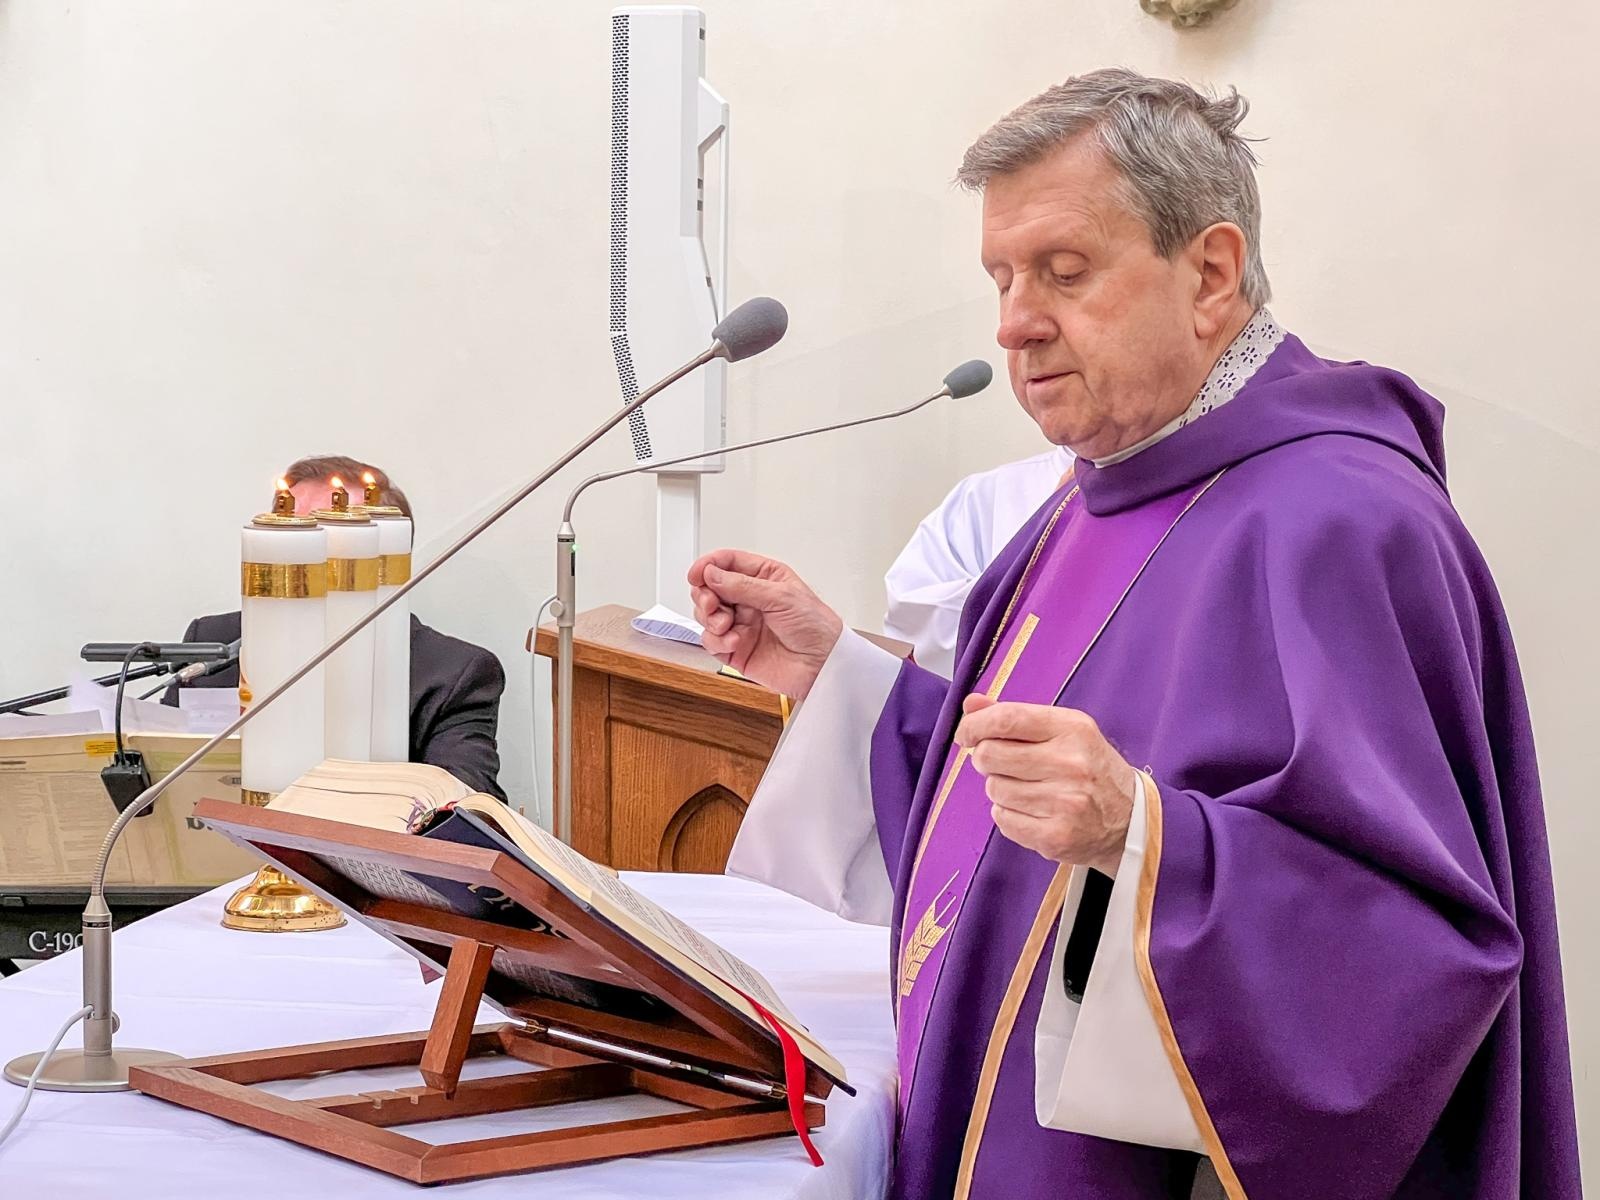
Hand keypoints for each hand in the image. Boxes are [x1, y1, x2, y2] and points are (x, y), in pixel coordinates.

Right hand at [687, 549, 843, 698]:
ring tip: (726, 625)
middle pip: (710, 588)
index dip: (708, 566)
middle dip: (705, 595)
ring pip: (706, 615)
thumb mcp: (781, 596)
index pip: (727, 563)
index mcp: (764, 578)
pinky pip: (712, 641)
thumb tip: (711, 573)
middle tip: (712, 604)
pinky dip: (716, 640)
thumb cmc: (816, 627)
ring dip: (710, 619)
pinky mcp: (736, 650)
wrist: (824, 666)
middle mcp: (750, 599)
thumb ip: (742, 585)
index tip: (696, 575)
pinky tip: (733, 641)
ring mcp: (742, 624)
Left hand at [954, 694, 1136, 875]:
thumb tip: (970, 703)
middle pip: (990, 755)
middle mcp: (1071, 764)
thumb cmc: (1089, 768)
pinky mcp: (1056, 837)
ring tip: (1027, 788)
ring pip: (994, 789)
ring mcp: (1065, 803)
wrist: (1130, 821)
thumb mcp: (1063, 731)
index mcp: (1073, 729)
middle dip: (986, 758)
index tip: (965, 733)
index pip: (1007, 719)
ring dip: (1000, 788)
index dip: (974, 725)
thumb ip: (1013, 716)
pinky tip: (1033, 811)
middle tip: (1002, 763)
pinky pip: (1003, 819)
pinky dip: (1008, 814)